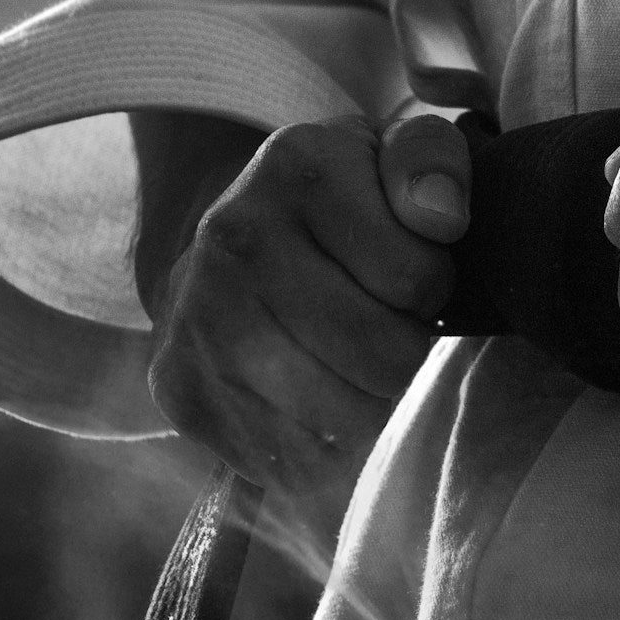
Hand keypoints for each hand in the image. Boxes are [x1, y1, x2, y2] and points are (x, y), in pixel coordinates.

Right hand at [140, 113, 471, 490]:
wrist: (232, 243)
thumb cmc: (342, 204)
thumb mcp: (393, 155)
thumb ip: (430, 161)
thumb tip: (439, 217)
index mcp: (296, 170)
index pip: (415, 279)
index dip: (432, 288)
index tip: (406, 275)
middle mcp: (233, 240)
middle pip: (383, 357)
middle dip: (406, 355)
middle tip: (385, 330)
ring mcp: (197, 320)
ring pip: (343, 420)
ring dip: (372, 407)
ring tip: (353, 365)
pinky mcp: (180, 390)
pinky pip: (292, 464)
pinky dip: (325, 452)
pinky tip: (317, 403)